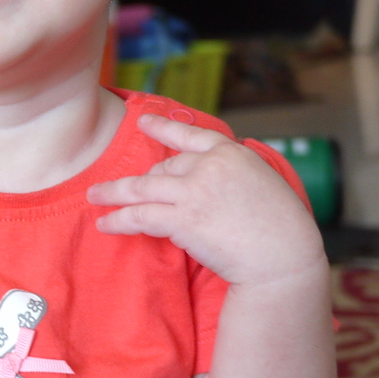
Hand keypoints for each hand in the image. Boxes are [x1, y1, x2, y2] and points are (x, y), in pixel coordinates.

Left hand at [87, 114, 325, 284]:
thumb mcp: (264, 182)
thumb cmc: (283, 228)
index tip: (143, 121)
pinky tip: (105, 223)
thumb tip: (211, 174)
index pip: (190, 135)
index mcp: (232, 153)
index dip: (164, 127)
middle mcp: (209, 165)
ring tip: (94, 197)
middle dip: (147, 181)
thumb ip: (236, 173)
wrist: (284, 256)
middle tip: (128, 191)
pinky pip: (140, 216)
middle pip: (164, 166)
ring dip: (113, 193)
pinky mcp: (183, 219)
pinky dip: (119, 220)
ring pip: (142, 187)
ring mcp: (194, 190)